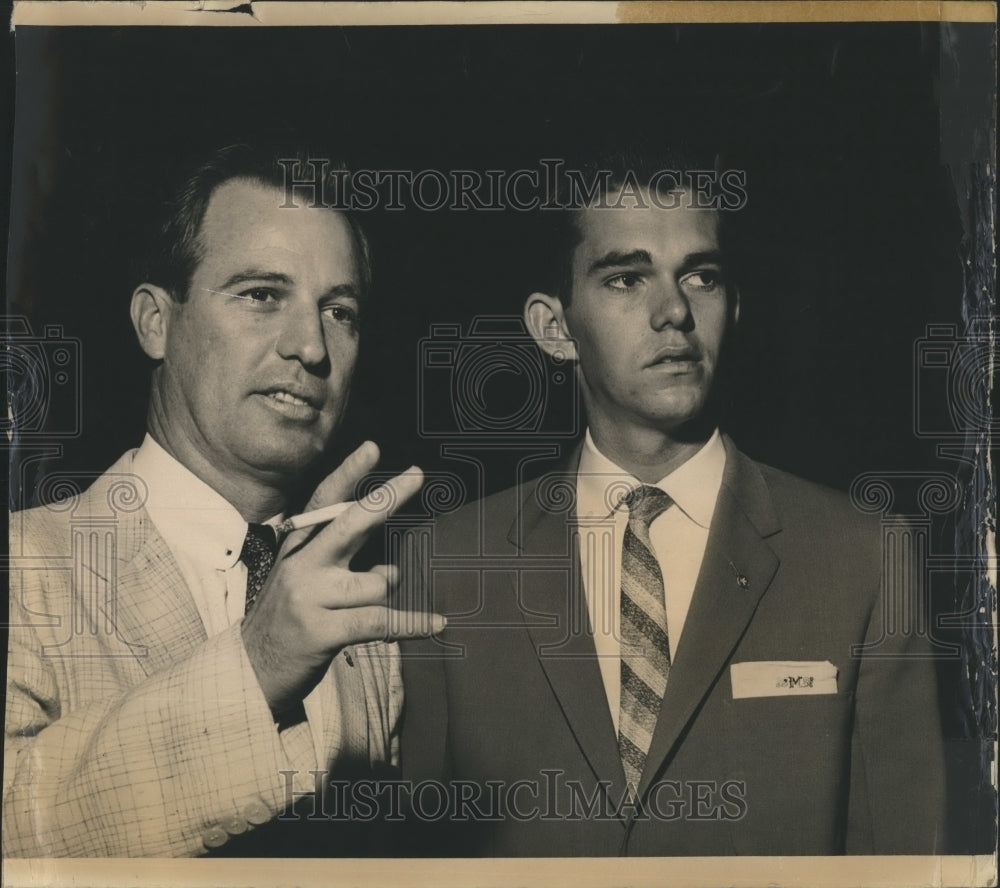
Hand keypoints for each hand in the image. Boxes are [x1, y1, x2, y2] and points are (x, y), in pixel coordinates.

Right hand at [241, 441, 444, 715]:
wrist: (247, 671)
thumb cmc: (289, 619)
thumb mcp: (304, 581)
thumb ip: (343, 566)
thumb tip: (393, 566)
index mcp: (298, 548)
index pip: (323, 502)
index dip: (347, 473)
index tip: (372, 448)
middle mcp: (302, 565)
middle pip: (351, 522)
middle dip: (387, 498)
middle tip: (418, 474)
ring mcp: (310, 597)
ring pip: (376, 582)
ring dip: (387, 593)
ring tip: (373, 604)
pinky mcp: (321, 631)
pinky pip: (380, 621)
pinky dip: (412, 624)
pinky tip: (436, 623)